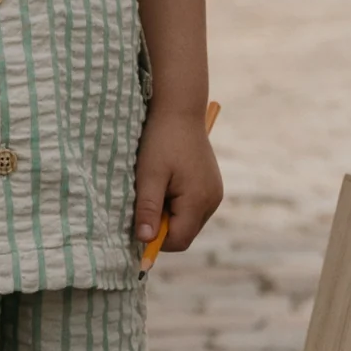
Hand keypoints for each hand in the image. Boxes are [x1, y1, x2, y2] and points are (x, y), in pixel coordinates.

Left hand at [135, 105, 222, 258]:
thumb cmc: (161, 140)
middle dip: (162, 225)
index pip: (179, 240)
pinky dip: (176, 203)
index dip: (156, 240)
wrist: (180, 109)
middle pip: (184, 233)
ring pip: (187, 221)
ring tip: (156, 186)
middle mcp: (212, 201)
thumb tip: (145, 240)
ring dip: (168, 213)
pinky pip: (192, 207)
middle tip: (146, 198)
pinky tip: (167, 181)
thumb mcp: (149, 176)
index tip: (136, 225)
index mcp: (199, 200)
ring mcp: (214, 193)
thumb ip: (148, 209)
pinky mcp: (211, 186)